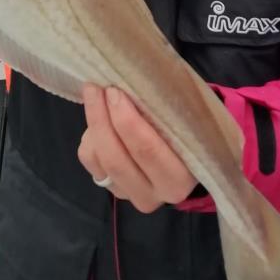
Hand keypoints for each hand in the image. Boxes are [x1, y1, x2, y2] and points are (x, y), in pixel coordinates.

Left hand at [77, 84, 196, 212]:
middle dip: (101, 119)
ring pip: (100, 160)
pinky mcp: (112, 189)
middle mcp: (154, 194)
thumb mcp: (188, 124)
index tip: (116, 91)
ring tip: (95, 94)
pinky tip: (98, 119)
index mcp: (179, 179)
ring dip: (93, 124)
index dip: (127, 121)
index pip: (147, 151)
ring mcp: (130, 195)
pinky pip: (90, 162)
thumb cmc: (190, 132)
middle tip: (97, 87)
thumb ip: (168, 112)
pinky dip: (89, 138)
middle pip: (116, 159)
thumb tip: (135, 84)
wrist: (189, 165)